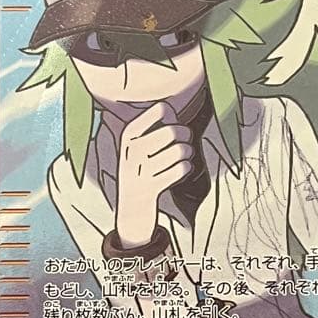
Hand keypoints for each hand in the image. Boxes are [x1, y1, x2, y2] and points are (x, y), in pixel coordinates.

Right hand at [115, 102, 193, 247]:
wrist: (131, 208)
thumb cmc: (143, 170)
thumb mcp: (139, 146)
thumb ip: (154, 127)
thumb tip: (172, 111)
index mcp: (129, 134)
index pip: (161, 109)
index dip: (173, 116)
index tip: (171, 125)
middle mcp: (131, 150)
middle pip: (173, 131)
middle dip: (186, 136)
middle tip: (185, 143)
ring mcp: (139, 170)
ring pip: (180, 151)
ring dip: (188, 154)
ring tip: (185, 158)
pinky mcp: (150, 188)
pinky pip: (181, 170)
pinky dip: (187, 169)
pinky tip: (183, 171)